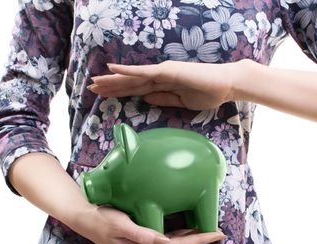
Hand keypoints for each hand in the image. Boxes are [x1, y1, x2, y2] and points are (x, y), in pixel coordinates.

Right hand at [70, 204, 225, 243]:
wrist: (86, 219)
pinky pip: (167, 240)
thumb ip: (143, 234)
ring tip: (208, 229)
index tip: (217, 233)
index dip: (200, 239)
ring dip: (191, 237)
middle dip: (200, 239)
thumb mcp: (121, 225)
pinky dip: (180, 235)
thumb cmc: (102, 220)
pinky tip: (187, 228)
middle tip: (219, 231)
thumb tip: (166, 242)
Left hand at [87, 60, 243, 109]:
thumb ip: (163, 100)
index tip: (103, 95)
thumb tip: (145, 100)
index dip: (119, 91)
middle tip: (90, 88)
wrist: (226, 85)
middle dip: (110, 86)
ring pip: (132, 77)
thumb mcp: (181, 102)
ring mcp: (163, 72)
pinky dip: (128, 70)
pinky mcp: (167, 71)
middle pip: (130, 82)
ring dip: (113, 80)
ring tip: (95, 82)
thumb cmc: (208, 93)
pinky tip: (112, 68)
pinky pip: (144, 71)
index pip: (136, 89)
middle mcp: (159, 75)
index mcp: (163, 84)